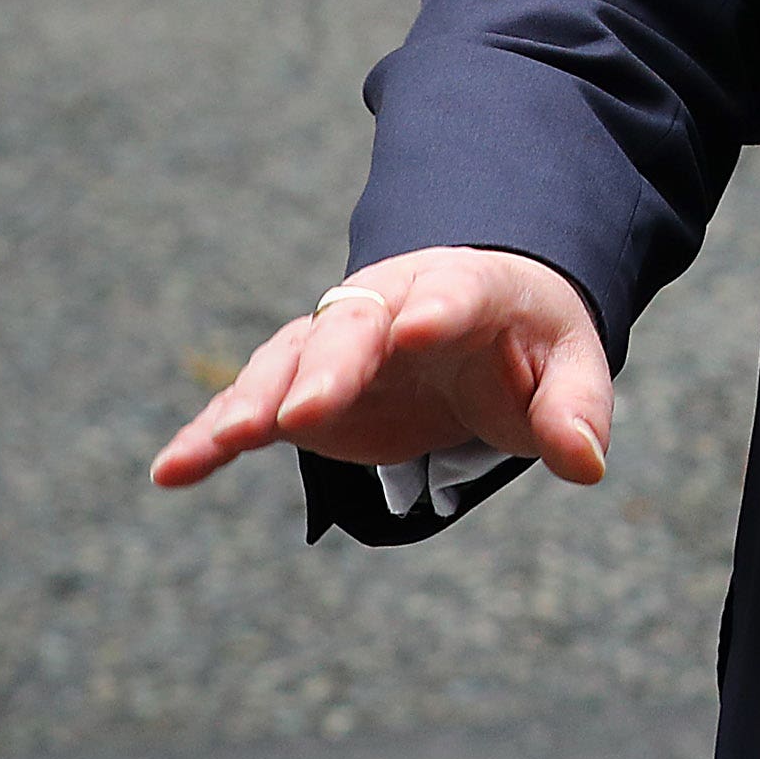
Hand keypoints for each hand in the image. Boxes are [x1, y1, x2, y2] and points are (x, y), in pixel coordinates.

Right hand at [148, 246, 612, 491]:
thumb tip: (586, 464)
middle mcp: (391, 303)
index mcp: (470, 287)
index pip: (456, 290)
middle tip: (302, 413)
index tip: (420, 328)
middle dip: (330, 364)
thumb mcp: (570, 366)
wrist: (476, 324)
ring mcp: (338, 342)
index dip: (439, 308)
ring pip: (290, 359)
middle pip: (355, 323)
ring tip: (230, 439)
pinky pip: (250, 406)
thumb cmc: (529, 344)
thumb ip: (575, 409)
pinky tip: (173, 471)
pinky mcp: (303, 388)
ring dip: (257, 398)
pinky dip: (212, 434)